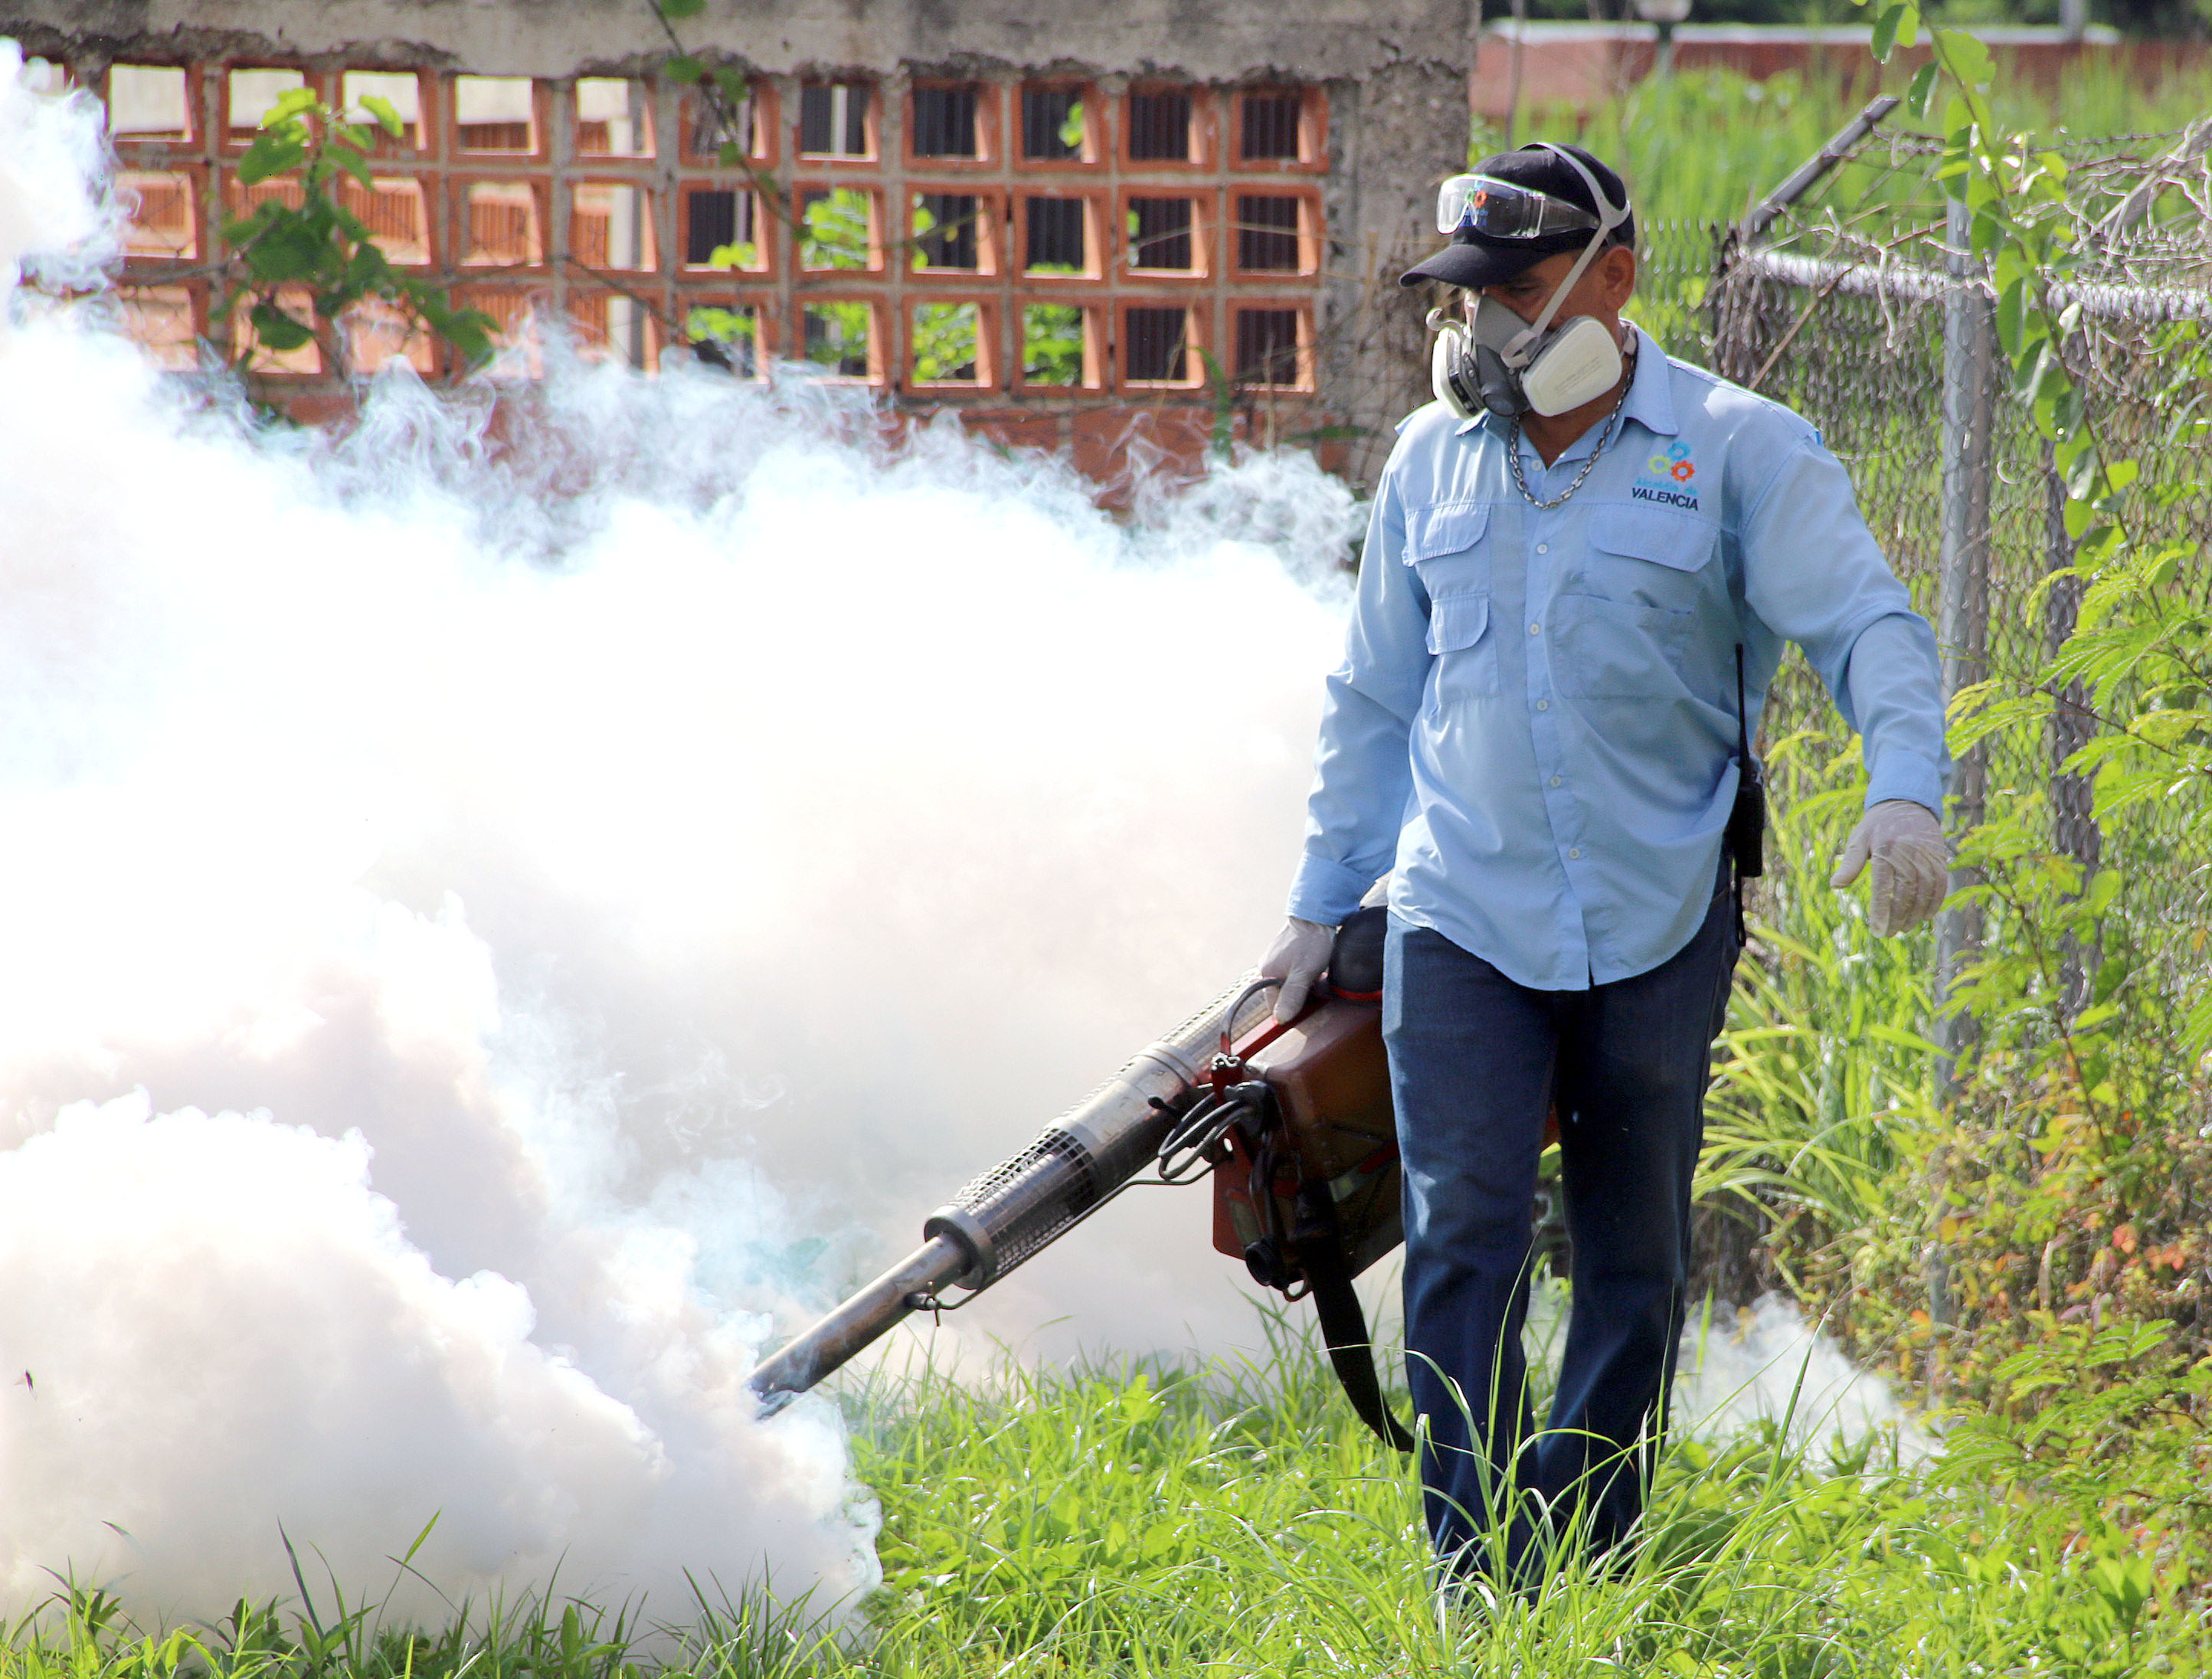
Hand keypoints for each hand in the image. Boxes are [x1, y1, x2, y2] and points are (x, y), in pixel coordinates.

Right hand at [1258, 917, 1334, 1021]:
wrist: (1317, 914)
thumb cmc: (1311, 943)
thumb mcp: (1304, 973)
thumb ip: (1292, 996)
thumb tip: (1280, 1020)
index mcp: (1267, 974)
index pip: (1274, 1005)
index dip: (1291, 1010)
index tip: (1308, 1005)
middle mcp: (1267, 966)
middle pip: (1282, 994)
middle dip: (1298, 997)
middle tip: (1316, 990)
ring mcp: (1275, 958)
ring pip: (1288, 983)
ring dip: (1302, 986)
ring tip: (1317, 978)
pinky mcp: (1285, 952)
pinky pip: (1292, 972)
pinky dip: (1303, 975)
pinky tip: (1315, 970)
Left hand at [1829, 800, 1947, 935]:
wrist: (1907, 803)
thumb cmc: (1876, 826)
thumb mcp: (1858, 839)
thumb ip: (1850, 863)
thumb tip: (1835, 885)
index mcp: (1884, 850)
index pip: (1883, 887)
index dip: (1881, 912)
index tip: (1877, 931)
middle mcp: (1907, 853)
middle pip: (1906, 893)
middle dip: (1898, 917)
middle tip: (1889, 934)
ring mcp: (1926, 855)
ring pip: (1925, 891)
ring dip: (1916, 914)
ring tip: (1905, 928)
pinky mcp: (1939, 857)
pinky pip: (1941, 883)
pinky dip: (1935, 902)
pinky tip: (1926, 916)